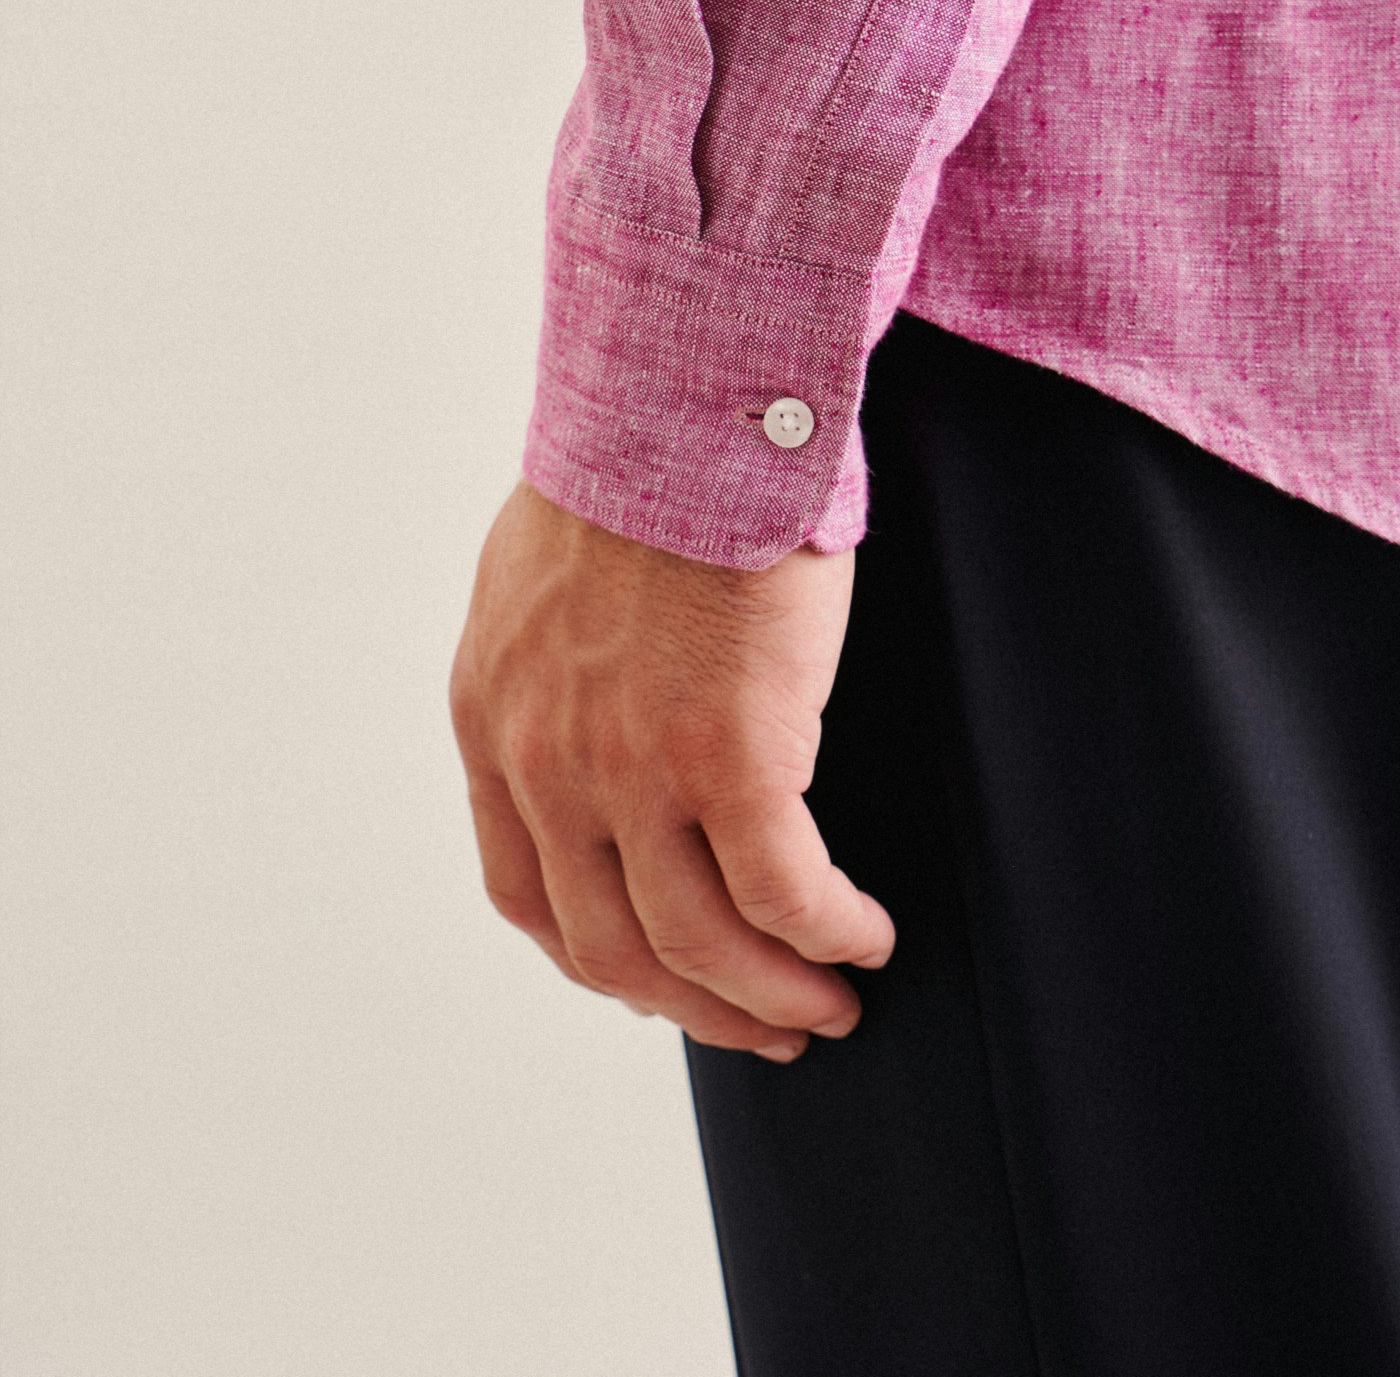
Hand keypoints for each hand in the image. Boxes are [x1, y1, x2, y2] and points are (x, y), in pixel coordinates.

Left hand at [449, 480, 894, 1060]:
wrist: (685, 405)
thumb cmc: (638, 466)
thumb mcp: (535, 582)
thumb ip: (547, 672)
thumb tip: (595, 717)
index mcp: (495, 723)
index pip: (528, 895)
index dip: (601, 960)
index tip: (659, 981)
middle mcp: (550, 765)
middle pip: (613, 947)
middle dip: (694, 1006)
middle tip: (761, 1029)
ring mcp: (637, 770)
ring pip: (701, 944)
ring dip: (772, 997)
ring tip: (828, 1007)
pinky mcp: (736, 756)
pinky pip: (787, 895)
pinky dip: (831, 936)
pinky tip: (867, 939)